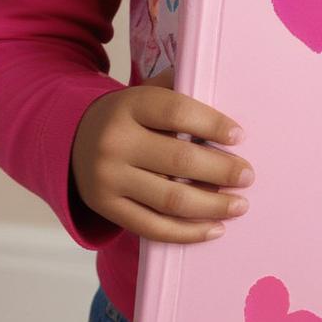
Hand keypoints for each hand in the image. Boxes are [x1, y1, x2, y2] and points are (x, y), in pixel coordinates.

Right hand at [70, 65, 253, 242]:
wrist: (74, 140)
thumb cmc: (129, 116)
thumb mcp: (147, 93)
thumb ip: (182, 90)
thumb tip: (229, 97)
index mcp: (129, 105)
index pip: (177, 113)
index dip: (212, 124)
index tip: (239, 137)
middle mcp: (115, 142)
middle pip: (179, 160)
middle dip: (221, 170)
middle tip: (247, 176)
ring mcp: (109, 179)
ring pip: (170, 200)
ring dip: (212, 205)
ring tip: (239, 205)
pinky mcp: (108, 209)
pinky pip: (153, 227)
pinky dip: (188, 232)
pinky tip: (215, 229)